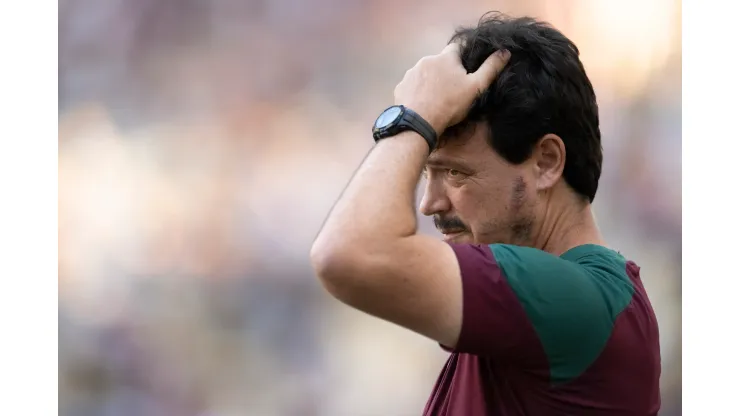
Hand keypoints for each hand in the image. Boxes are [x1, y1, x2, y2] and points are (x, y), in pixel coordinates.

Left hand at [394, 44, 510, 135]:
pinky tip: (423, 103)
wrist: (418, 122)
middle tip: (453, 89)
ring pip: (425, 72)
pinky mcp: (401, 86)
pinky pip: (413, 85)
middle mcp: (427, 60)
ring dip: (432, 80)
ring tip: (437, 98)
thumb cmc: (450, 104)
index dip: (464, 56)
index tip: (467, 67)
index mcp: (446, 57)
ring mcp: (411, 72)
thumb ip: (490, 69)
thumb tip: (505, 52)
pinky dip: (418, 90)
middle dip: (447, 71)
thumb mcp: (475, 88)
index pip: (458, 47)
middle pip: (440, 61)